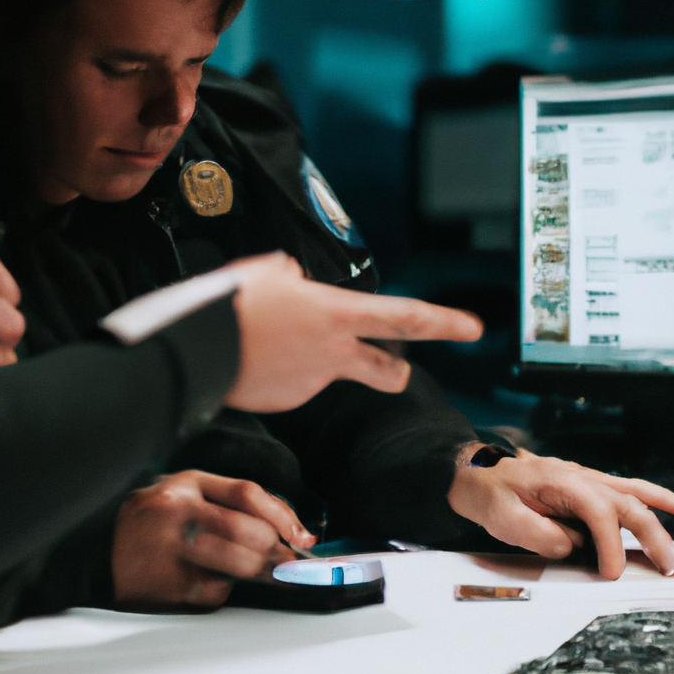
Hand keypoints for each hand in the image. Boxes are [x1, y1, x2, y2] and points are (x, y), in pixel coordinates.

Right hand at [111, 470, 316, 609]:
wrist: (96, 551)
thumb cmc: (152, 520)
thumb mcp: (186, 492)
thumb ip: (232, 501)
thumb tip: (291, 529)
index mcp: (185, 483)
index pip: (245, 492)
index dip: (282, 514)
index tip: (300, 536)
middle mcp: (176, 512)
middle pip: (245, 531)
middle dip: (276, 549)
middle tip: (289, 561)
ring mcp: (169, 550)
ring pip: (237, 565)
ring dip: (261, 573)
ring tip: (267, 573)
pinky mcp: (166, 585)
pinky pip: (215, 591)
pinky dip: (224, 589)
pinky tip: (210, 580)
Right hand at [225, 252, 483, 412]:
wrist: (198, 350)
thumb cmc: (235, 304)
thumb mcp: (268, 272)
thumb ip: (292, 276)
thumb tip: (295, 280)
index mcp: (338, 314)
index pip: (405, 318)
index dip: (444, 322)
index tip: (474, 328)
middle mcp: (335, 352)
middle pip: (387, 369)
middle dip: (395, 371)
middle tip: (396, 369)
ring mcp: (313, 381)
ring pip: (331, 372)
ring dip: (320, 362)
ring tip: (278, 344)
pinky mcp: (289, 400)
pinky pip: (296, 382)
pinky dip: (285, 373)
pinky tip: (259, 359)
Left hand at [447, 445, 673, 579]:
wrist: (477, 474)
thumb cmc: (490, 494)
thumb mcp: (504, 519)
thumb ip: (542, 535)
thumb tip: (574, 546)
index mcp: (561, 481)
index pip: (598, 512)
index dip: (610, 544)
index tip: (610, 572)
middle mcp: (580, 477)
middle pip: (627, 502)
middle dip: (653, 534)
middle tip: (670, 567)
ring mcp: (588, 480)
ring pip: (637, 491)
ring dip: (672, 507)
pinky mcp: (590, 488)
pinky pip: (631, 492)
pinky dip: (658, 500)